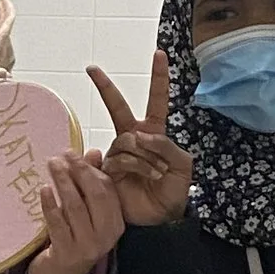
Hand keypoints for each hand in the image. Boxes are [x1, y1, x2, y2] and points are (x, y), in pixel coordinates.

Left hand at [28, 150, 124, 273]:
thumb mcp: (86, 210)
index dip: (90, 169)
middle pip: (94, 195)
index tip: (73, 153)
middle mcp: (106, 236)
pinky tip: (44, 190)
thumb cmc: (75, 237)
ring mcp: (87, 246)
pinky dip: (50, 205)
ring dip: (63, 183)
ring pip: (76, 207)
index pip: (107, 190)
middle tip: (60, 157)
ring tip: (52, 167)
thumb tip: (93, 152)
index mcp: (115, 223)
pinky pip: (58, 224)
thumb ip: (92, 183)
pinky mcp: (67, 254)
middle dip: (77, 172)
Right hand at [86, 56, 193, 225]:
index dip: (158, 77)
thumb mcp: (183, 166)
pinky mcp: (108, 170)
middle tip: (92, 68)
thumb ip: (166, 146)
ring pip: (128, 141)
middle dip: (105, 87)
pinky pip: (120, 160)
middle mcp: (133, 138)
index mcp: (154, 132)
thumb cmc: (173, 191)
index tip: (158, 54)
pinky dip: (136, 169)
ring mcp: (119, 153)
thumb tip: (142, 137)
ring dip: (146, 159)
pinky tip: (138, 181)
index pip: (157, 100)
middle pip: (118, 107)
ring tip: (156, 176)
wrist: (159, 219)